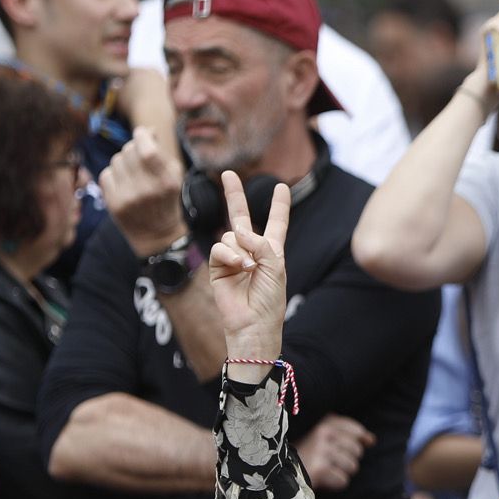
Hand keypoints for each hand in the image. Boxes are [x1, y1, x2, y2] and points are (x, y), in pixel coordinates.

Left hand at [102, 127, 186, 256]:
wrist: (156, 234)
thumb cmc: (165, 198)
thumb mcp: (173, 175)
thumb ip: (160, 151)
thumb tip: (144, 131)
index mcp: (166, 181)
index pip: (146, 149)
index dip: (142, 135)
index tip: (143, 135)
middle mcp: (147, 190)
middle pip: (129, 150)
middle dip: (133, 148)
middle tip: (139, 158)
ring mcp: (128, 198)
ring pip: (116, 160)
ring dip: (123, 162)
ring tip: (132, 174)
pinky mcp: (113, 204)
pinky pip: (106, 174)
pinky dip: (114, 175)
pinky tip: (123, 184)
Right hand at [208, 170, 291, 361]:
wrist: (253, 324)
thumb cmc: (270, 299)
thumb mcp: (275, 266)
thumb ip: (260, 243)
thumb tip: (237, 231)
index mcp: (271, 251)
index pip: (276, 224)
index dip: (279, 207)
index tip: (281, 188)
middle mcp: (250, 251)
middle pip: (241, 217)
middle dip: (234, 195)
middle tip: (228, 174)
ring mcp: (232, 258)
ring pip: (231, 235)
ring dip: (241, 249)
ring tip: (249, 268)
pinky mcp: (217, 267)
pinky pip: (220, 248)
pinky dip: (230, 255)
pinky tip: (239, 267)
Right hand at [297, 415, 373, 491]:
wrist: (280, 472)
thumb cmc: (307, 456)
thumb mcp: (325, 439)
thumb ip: (349, 436)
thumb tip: (372, 440)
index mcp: (324, 423)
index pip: (356, 430)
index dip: (361, 440)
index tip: (360, 445)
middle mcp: (322, 432)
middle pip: (357, 451)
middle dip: (348, 461)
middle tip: (331, 463)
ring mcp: (320, 449)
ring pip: (352, 466)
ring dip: (341, 473)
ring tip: (326, 470)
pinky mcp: (319, 468)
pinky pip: (343, 480)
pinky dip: (335, 484)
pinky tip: (322, 480)